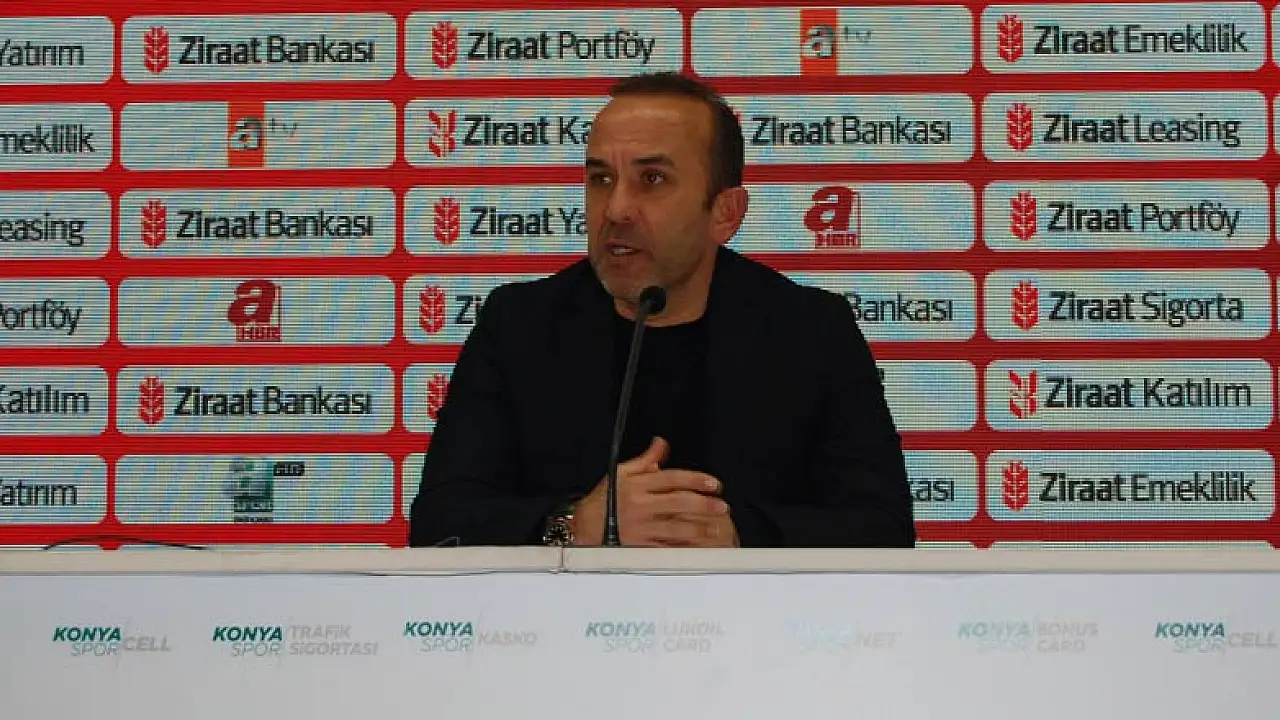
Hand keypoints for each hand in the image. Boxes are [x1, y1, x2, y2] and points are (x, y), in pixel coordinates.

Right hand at [572, 437, 735, 546]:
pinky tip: (698, 547)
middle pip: (678, 502)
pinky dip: (683, 548)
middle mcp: (640, 505)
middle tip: (722, 506)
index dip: (696, 480)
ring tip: (716, 527)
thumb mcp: (622, 473)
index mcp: (637, 485)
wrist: (582, 526)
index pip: (672, 478)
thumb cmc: (603, 499)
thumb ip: (646, 459)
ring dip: (699, 527)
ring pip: (676, 527)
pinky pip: (666, 548)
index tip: (714, 484)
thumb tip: (662, 443)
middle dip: (704, 504)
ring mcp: (640, 527)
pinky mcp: (638, 546)